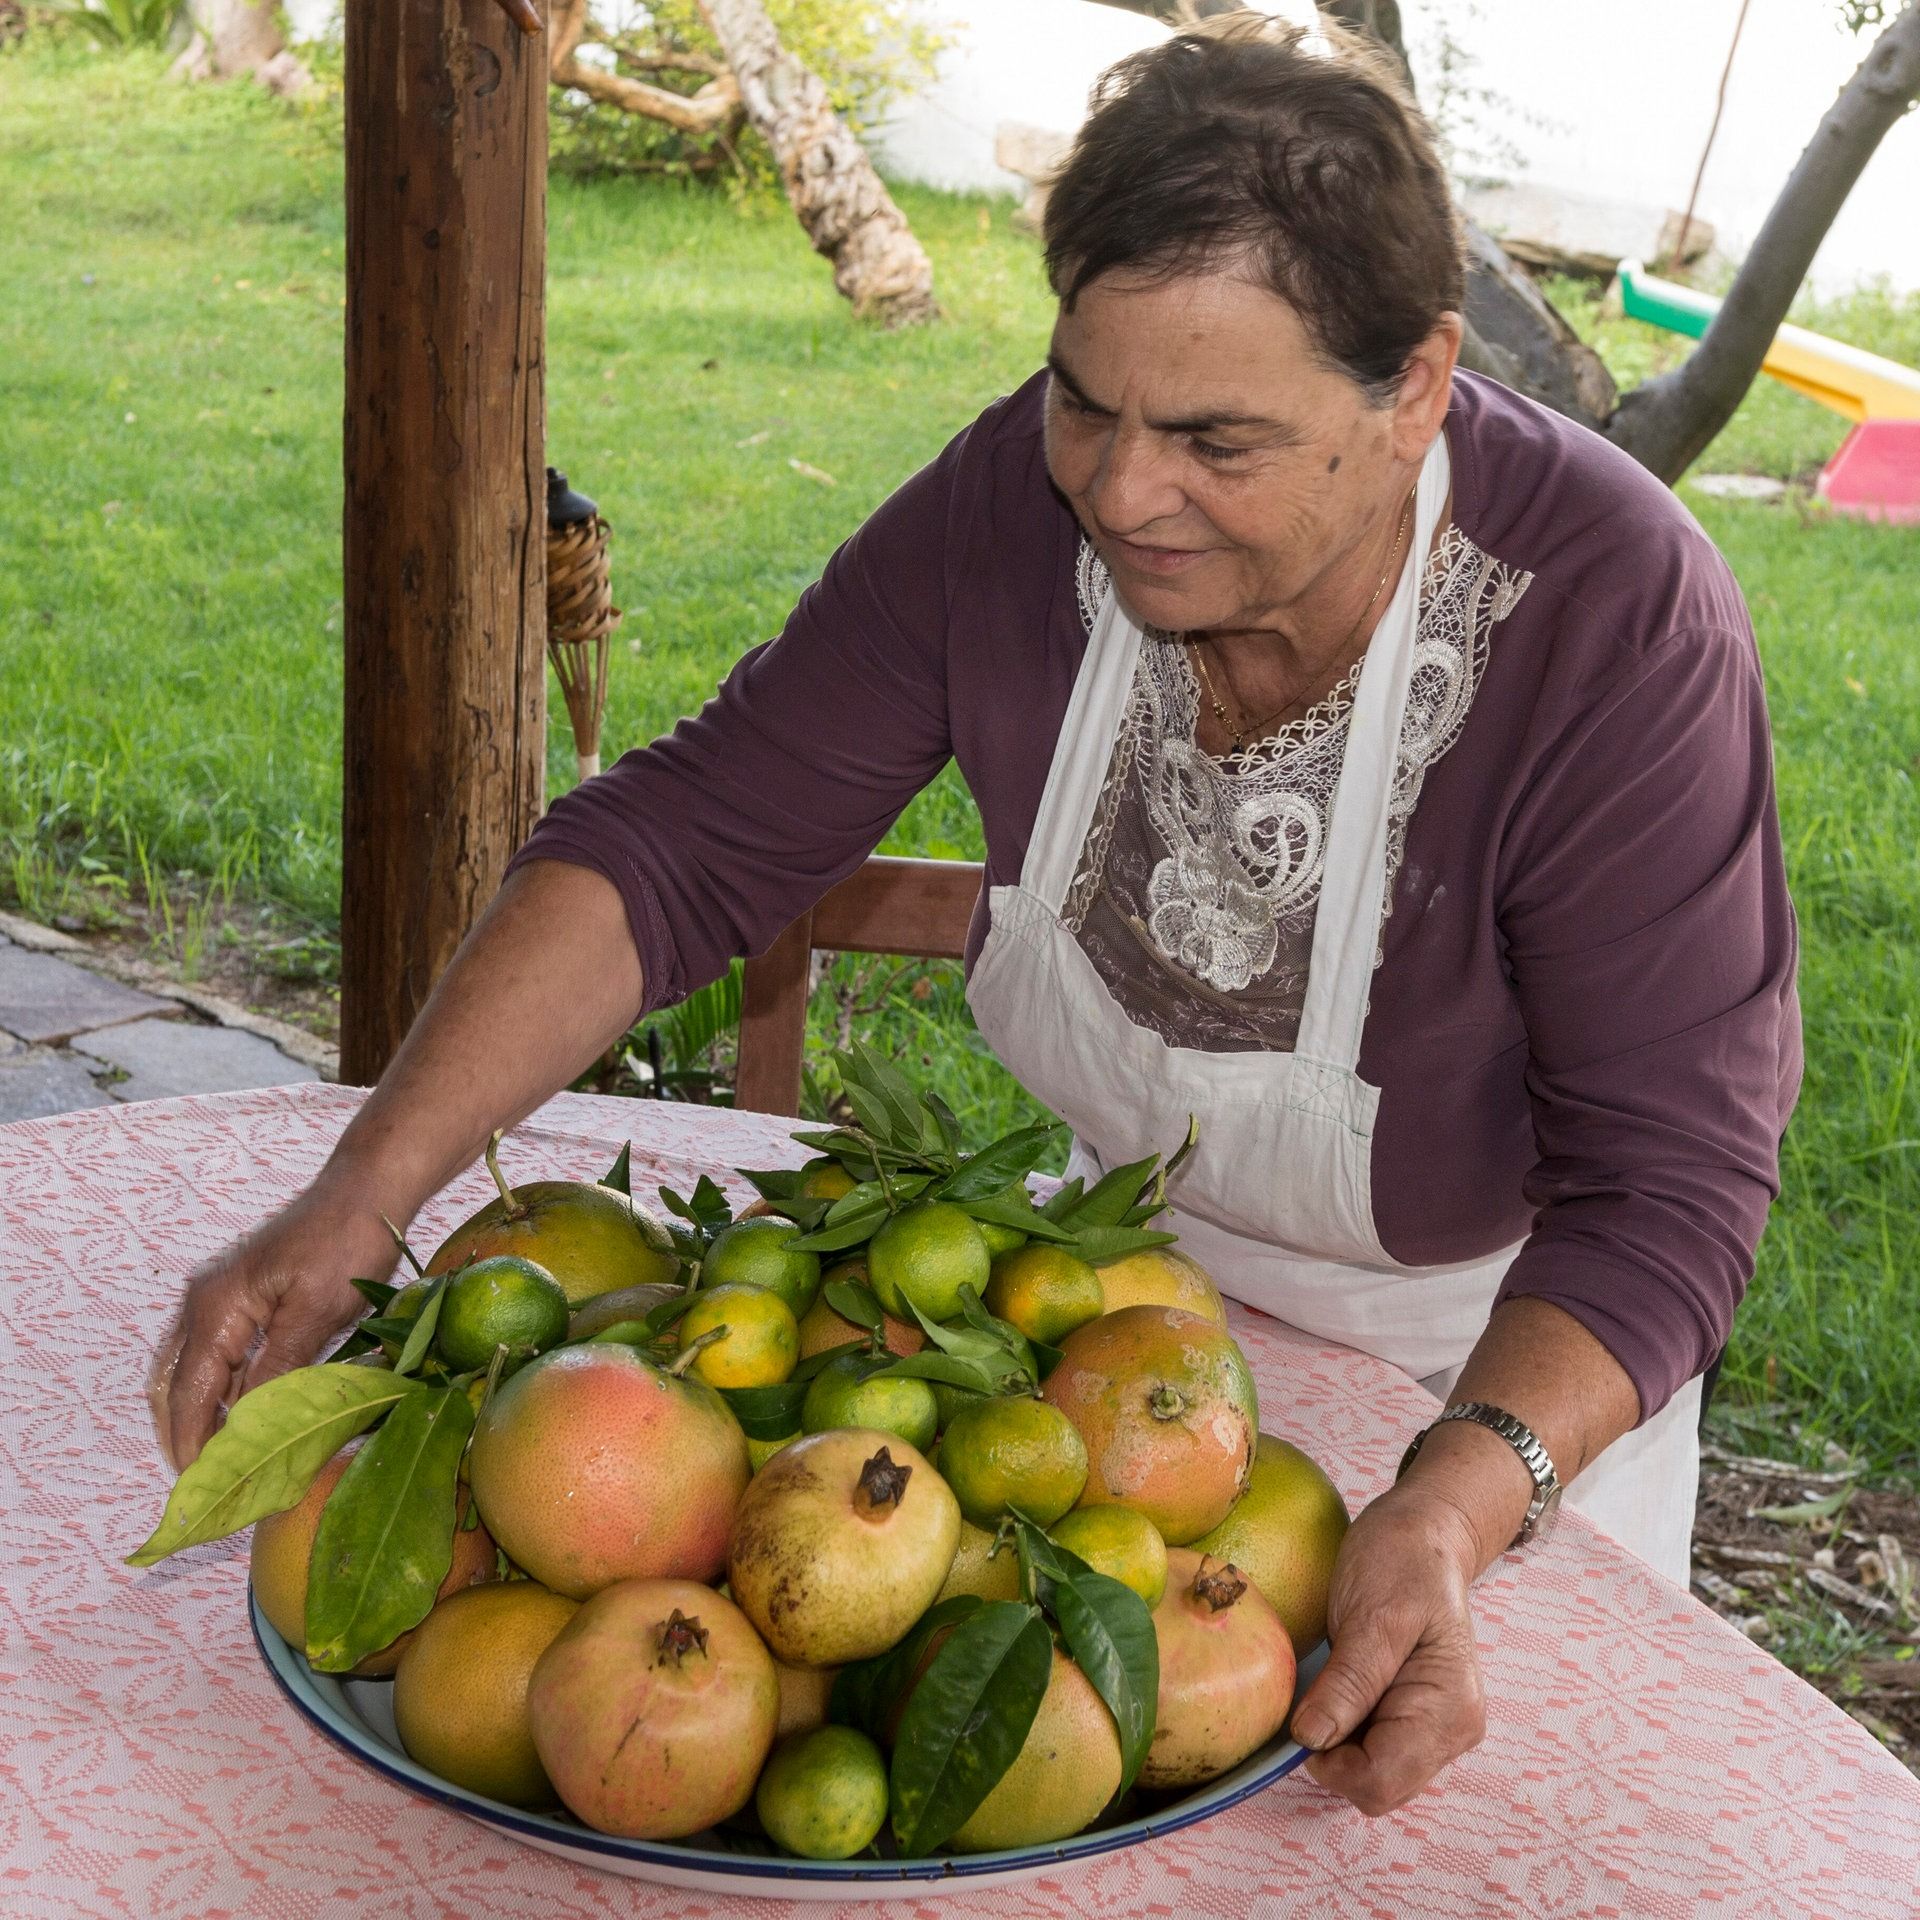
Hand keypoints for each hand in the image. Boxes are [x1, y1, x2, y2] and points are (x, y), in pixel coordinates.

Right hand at [146, 1181, 401, 1471]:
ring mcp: (220, 1297)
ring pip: (194, 1372)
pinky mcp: (243, 1297)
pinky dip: (223, 1390)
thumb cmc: (348, 1241)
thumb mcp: (317, 1313)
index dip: (193, 1446)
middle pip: (177, 1386)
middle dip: (187, 1437)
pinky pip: (219, 1354)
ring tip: (223, 1463)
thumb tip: (250, 1431)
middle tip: (207, 1487)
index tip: (203, 1491)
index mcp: (215, 1307)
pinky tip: (243, 1417)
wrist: (368, 1187)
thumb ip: (278, 1370)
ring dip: (203, 1416)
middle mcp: (205, 1302)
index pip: (189, 1395)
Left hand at [1289, 1480, 1487, 1814]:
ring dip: (1340, 1742)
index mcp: (1448, 1711)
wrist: (1425, 1531)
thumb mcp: (1373, 1614)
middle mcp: (1452, 1732)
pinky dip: (1347, 1731)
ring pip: (1374, 1775)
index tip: (1302, 1717)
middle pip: (1378, 1787)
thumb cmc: (1403, 1560)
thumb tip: (1310, 1739)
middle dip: (1335, 1754)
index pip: (1381, 1781)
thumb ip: (1349, 1682)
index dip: (1331, 1761)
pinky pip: (1374, 1750)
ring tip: (1331, 1682)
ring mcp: (1437, 1728)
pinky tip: (1339, 1688)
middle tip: (1316, 1692)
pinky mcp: (1417, 1718)